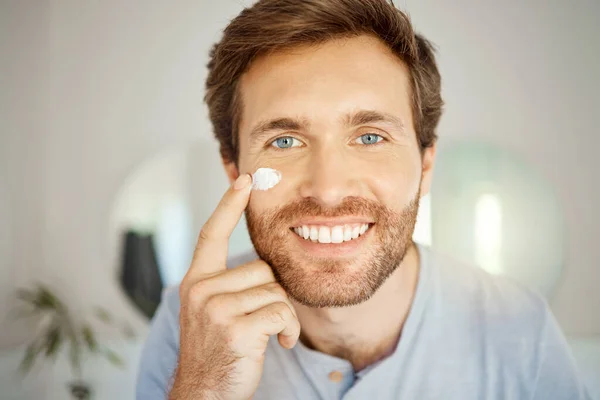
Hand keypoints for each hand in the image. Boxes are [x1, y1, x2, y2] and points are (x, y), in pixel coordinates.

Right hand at [169, 174, 300, 399]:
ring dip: (282, 315)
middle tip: (262, 320)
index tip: (245, 179)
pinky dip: (288, 330)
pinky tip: (279, 344)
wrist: (205, 395)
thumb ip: (228, 284)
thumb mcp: (213, 312)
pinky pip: (282, 312)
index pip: (211, 234)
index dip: (230, 205)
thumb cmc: (218, 352)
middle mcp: (200, 289)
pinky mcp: (235, 327)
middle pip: (262, 268)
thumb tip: (264, 265)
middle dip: (272, 293)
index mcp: (195, 281)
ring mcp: (215, 308)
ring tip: (269, 335)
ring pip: (276, 290)